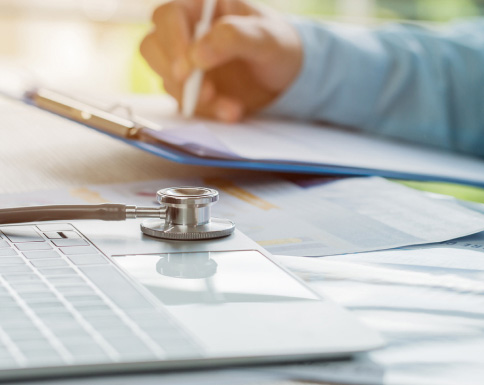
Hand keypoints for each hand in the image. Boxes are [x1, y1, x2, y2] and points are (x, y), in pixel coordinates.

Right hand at [140, 0, 301, 121]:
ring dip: (195, 99)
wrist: (286, 77)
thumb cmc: (278, 46)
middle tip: (205, 93)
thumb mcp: (266, 38)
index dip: (172, 41)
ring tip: (231, 108)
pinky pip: (185, 102)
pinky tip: (232, 112)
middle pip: (153, 47)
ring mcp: (186, 62)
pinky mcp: (191, 88)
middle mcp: (187, 32)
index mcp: (202, 7)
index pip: (169, 16)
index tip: (188, 69)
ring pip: (167, 79)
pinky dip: (207, 112)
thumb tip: (196, 55)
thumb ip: (233, 38)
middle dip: (176, 74)